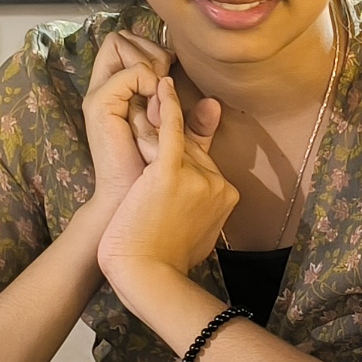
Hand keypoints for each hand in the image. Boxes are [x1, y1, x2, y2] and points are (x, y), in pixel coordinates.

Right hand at [81, 31, 195, 211]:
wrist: (129, 210)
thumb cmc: (153, 184)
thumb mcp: (179, 149)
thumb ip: (194, 128)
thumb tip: (214, 103)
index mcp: (119, 97)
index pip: (129, 47)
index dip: (154, 49)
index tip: (175, 63)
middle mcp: (105, 92)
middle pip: (120, 39)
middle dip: (150, 49)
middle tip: (170, 67)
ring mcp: (99, 97)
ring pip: (118, 45)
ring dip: (149, 60)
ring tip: (164, 82)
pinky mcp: (99, 106)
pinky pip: (128, 73)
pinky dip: (146, 77)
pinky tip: (159, 94)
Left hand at [95, 75, 234, 294]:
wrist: (146, 276)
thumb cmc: (162, 263)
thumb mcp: (195, 236)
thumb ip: (202, 211)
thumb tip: (201, 206)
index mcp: (226, 197)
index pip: (202, 161)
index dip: (179, 155)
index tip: (161, 154)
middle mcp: (217, 184)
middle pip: (189, 148)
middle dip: (163, 145)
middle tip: (141, 147)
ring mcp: (197, 177)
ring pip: (174, 141)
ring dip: (150, 136)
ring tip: (135, 132)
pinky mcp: (169, 172)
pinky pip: (169, 131)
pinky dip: (166, 106)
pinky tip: (161, 85)